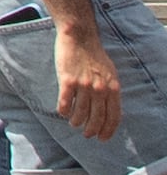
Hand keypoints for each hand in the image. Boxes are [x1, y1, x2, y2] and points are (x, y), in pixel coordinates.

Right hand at [61, 17, 123, 140]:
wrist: (79, 36)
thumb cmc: (94, 54)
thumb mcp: (110, 74)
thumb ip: (111, 91)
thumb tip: (110, 109)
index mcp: (113, 88)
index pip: (113, 117)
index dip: (108, 130)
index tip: (102, 138)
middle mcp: (100, 89)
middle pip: (97, 118)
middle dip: (91, 130)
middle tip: (86, 134)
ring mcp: (83, 85)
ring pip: (80, 112)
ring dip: (76, 122)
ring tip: (73, 123)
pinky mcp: (67, 80)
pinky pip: (65, 102)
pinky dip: (63, 110)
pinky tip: (62, 112)